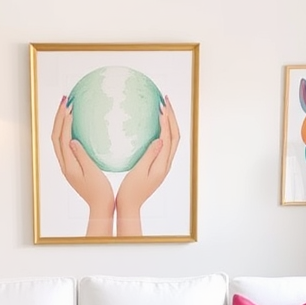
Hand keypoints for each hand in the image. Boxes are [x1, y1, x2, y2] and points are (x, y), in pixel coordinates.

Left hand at [51, 97, 114, 236]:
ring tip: (68, 107)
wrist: (100, 205)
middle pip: (55, 136)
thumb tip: (71, 139)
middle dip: (58, 116)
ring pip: (58, 139)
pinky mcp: (71, 165)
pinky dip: (66, 130)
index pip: (61, 138)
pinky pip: (64, 144)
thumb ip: (81, 156)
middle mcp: (64, 164)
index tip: (70, 106)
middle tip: (66, 100)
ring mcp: (67, 164)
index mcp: (68, 165)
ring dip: (61, 122)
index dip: (64, 121)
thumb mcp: (92, 172)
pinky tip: (74, 124)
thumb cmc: (100, 191)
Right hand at [115, 98, 179, 236]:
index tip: (161, 106)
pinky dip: (163, 130)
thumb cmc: (132, 190)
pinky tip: (155, 123)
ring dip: (169, 122)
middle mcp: (166, 163)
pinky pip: (164, 143)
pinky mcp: (158, 164)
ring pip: (171, 138)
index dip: (167, 121)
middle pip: (175, 135)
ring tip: (162, 107)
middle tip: (165, 100)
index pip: (169, 138)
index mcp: (163, 165)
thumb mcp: (140, 172)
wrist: (130, 205)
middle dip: (172, 116)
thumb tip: (160, 139)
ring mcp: (163, 163)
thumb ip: (150, 155)